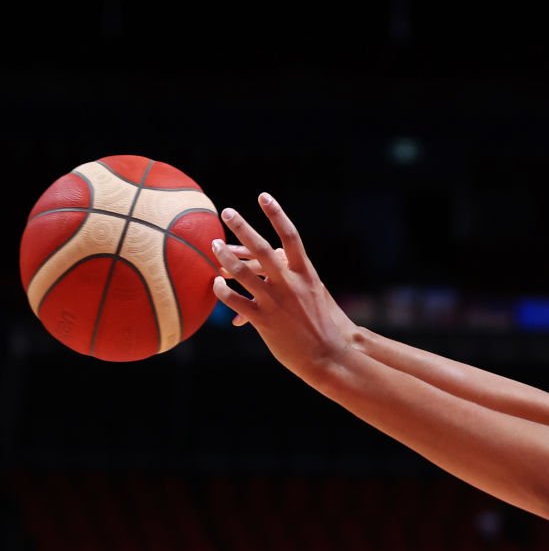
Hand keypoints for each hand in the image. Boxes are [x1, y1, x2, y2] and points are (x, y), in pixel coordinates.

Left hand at [211, 193, 355, 384]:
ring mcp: (276, 302)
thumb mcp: (317, 293)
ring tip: (214, 245)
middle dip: (243, 227)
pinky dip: (223, 290)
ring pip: (244, 274)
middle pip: (262, 249)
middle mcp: (291, 284)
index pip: (290, 236)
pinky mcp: (265, 322)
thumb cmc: (327, 323)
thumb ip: (300, 276)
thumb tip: (287, 262)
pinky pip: (236, 301)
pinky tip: (215, 283)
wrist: (332, 353)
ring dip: (225, 257)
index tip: (263, 196)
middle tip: (227, 212)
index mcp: (306, 274)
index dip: (276, 214)